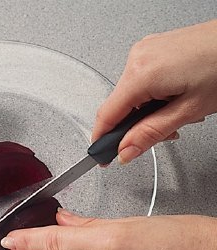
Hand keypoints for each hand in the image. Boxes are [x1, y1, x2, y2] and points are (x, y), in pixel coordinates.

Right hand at [92, 19, 216, 163]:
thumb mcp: (188, 110)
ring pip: (131, 96)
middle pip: (119, 107)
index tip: (103, 157)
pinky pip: (140, 82)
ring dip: (147, 112)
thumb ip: (151, 134)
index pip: (107, 116)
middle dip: (135, 127)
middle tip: (160, 136)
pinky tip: (173, 98)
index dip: (103, 141)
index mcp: (141, 73)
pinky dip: (152, 96)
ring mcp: (144, 51)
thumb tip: (125, 152)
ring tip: (177, 113)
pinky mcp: (152, 50)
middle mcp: (137, 58)